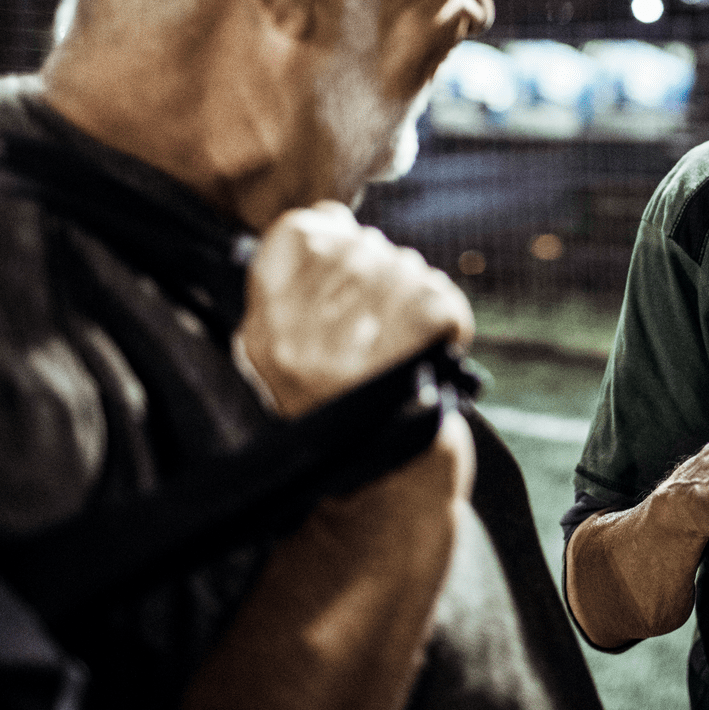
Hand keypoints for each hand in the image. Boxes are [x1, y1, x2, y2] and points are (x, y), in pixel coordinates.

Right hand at [239, 202, 473, 416]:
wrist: (383, 492)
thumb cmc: (345, 411)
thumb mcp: (291, 352)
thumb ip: (301, 284)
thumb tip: (333, 217)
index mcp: (261, 330)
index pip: (300, 231)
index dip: (336, 239)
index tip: (346, 277)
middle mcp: (296, 336)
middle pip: (362, 246)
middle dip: (382, 276)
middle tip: (382, 331)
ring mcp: (349, 347)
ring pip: (404, 266)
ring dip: (415, 298)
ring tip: (403, 349)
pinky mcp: (406, 355)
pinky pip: (438, 295)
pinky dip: (447, 319)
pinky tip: (431, 352)